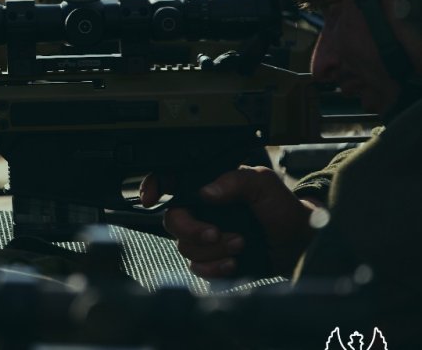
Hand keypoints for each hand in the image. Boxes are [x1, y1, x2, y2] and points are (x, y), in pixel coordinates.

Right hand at [139, 166, 320, 278]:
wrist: (298, 244)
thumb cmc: (282, 209)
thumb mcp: (262, 183)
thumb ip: (235, 180)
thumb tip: (206, 192)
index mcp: (207, 187)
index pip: (169, 182)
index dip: (152, 187)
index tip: (150, 199)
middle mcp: (201, 211)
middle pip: (172, 220)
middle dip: (192, 230)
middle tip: (215, 233)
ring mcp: (204, 236)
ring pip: (184, 246)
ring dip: (213, 250)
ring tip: (240, 244)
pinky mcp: (211, 259)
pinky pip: (196, 267)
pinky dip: (214, 267)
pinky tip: (233, 262)